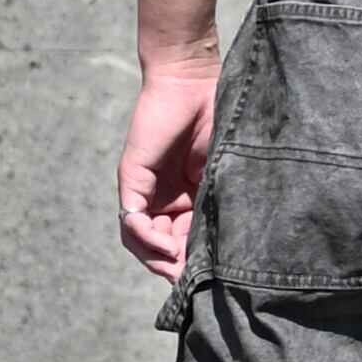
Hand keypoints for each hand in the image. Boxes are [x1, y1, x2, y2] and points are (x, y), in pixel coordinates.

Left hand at [117, 48, 221, 282]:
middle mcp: (166, 201)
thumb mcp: (228, 177)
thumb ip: (223, 210)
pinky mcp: (132, 178)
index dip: (198, 267)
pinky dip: (145, 238)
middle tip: (196, 282)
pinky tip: (165, 245)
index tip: (216, 280)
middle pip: (164, 250)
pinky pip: (130, 221)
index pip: (188, 246)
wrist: (196, 80)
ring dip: (160, 260)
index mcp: (192, 202)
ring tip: (179, 266)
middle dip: (179, 269)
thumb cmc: (222, 120)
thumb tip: (232, 257)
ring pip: (142, 242)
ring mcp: (147, 191)